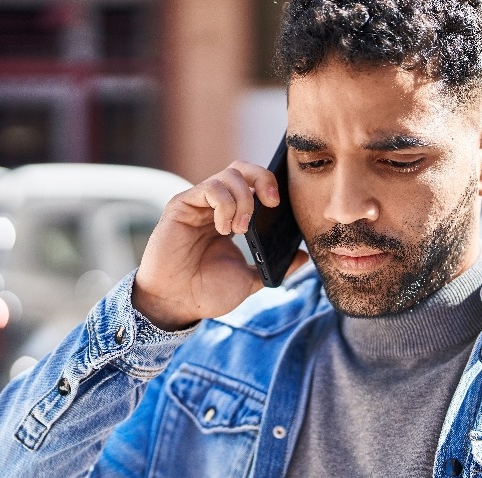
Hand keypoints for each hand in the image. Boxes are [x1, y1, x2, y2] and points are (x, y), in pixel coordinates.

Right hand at [133, 161, 308, 330]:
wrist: (177, 304)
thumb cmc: (206, 292)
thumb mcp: (249, 279)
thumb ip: (275, 266)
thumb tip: (304, 256)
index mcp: (230, 217)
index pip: (252, 184)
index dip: (269, 186)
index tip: (280, 206)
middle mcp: (213, 206)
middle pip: (241, 169)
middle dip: (263, 178)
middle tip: (271, 203)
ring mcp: (197, 204)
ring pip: (229, 175)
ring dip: (243, 200)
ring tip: (240, 229)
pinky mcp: (181, 205)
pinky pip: (210, 188)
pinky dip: (225, 205)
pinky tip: (223, 229)